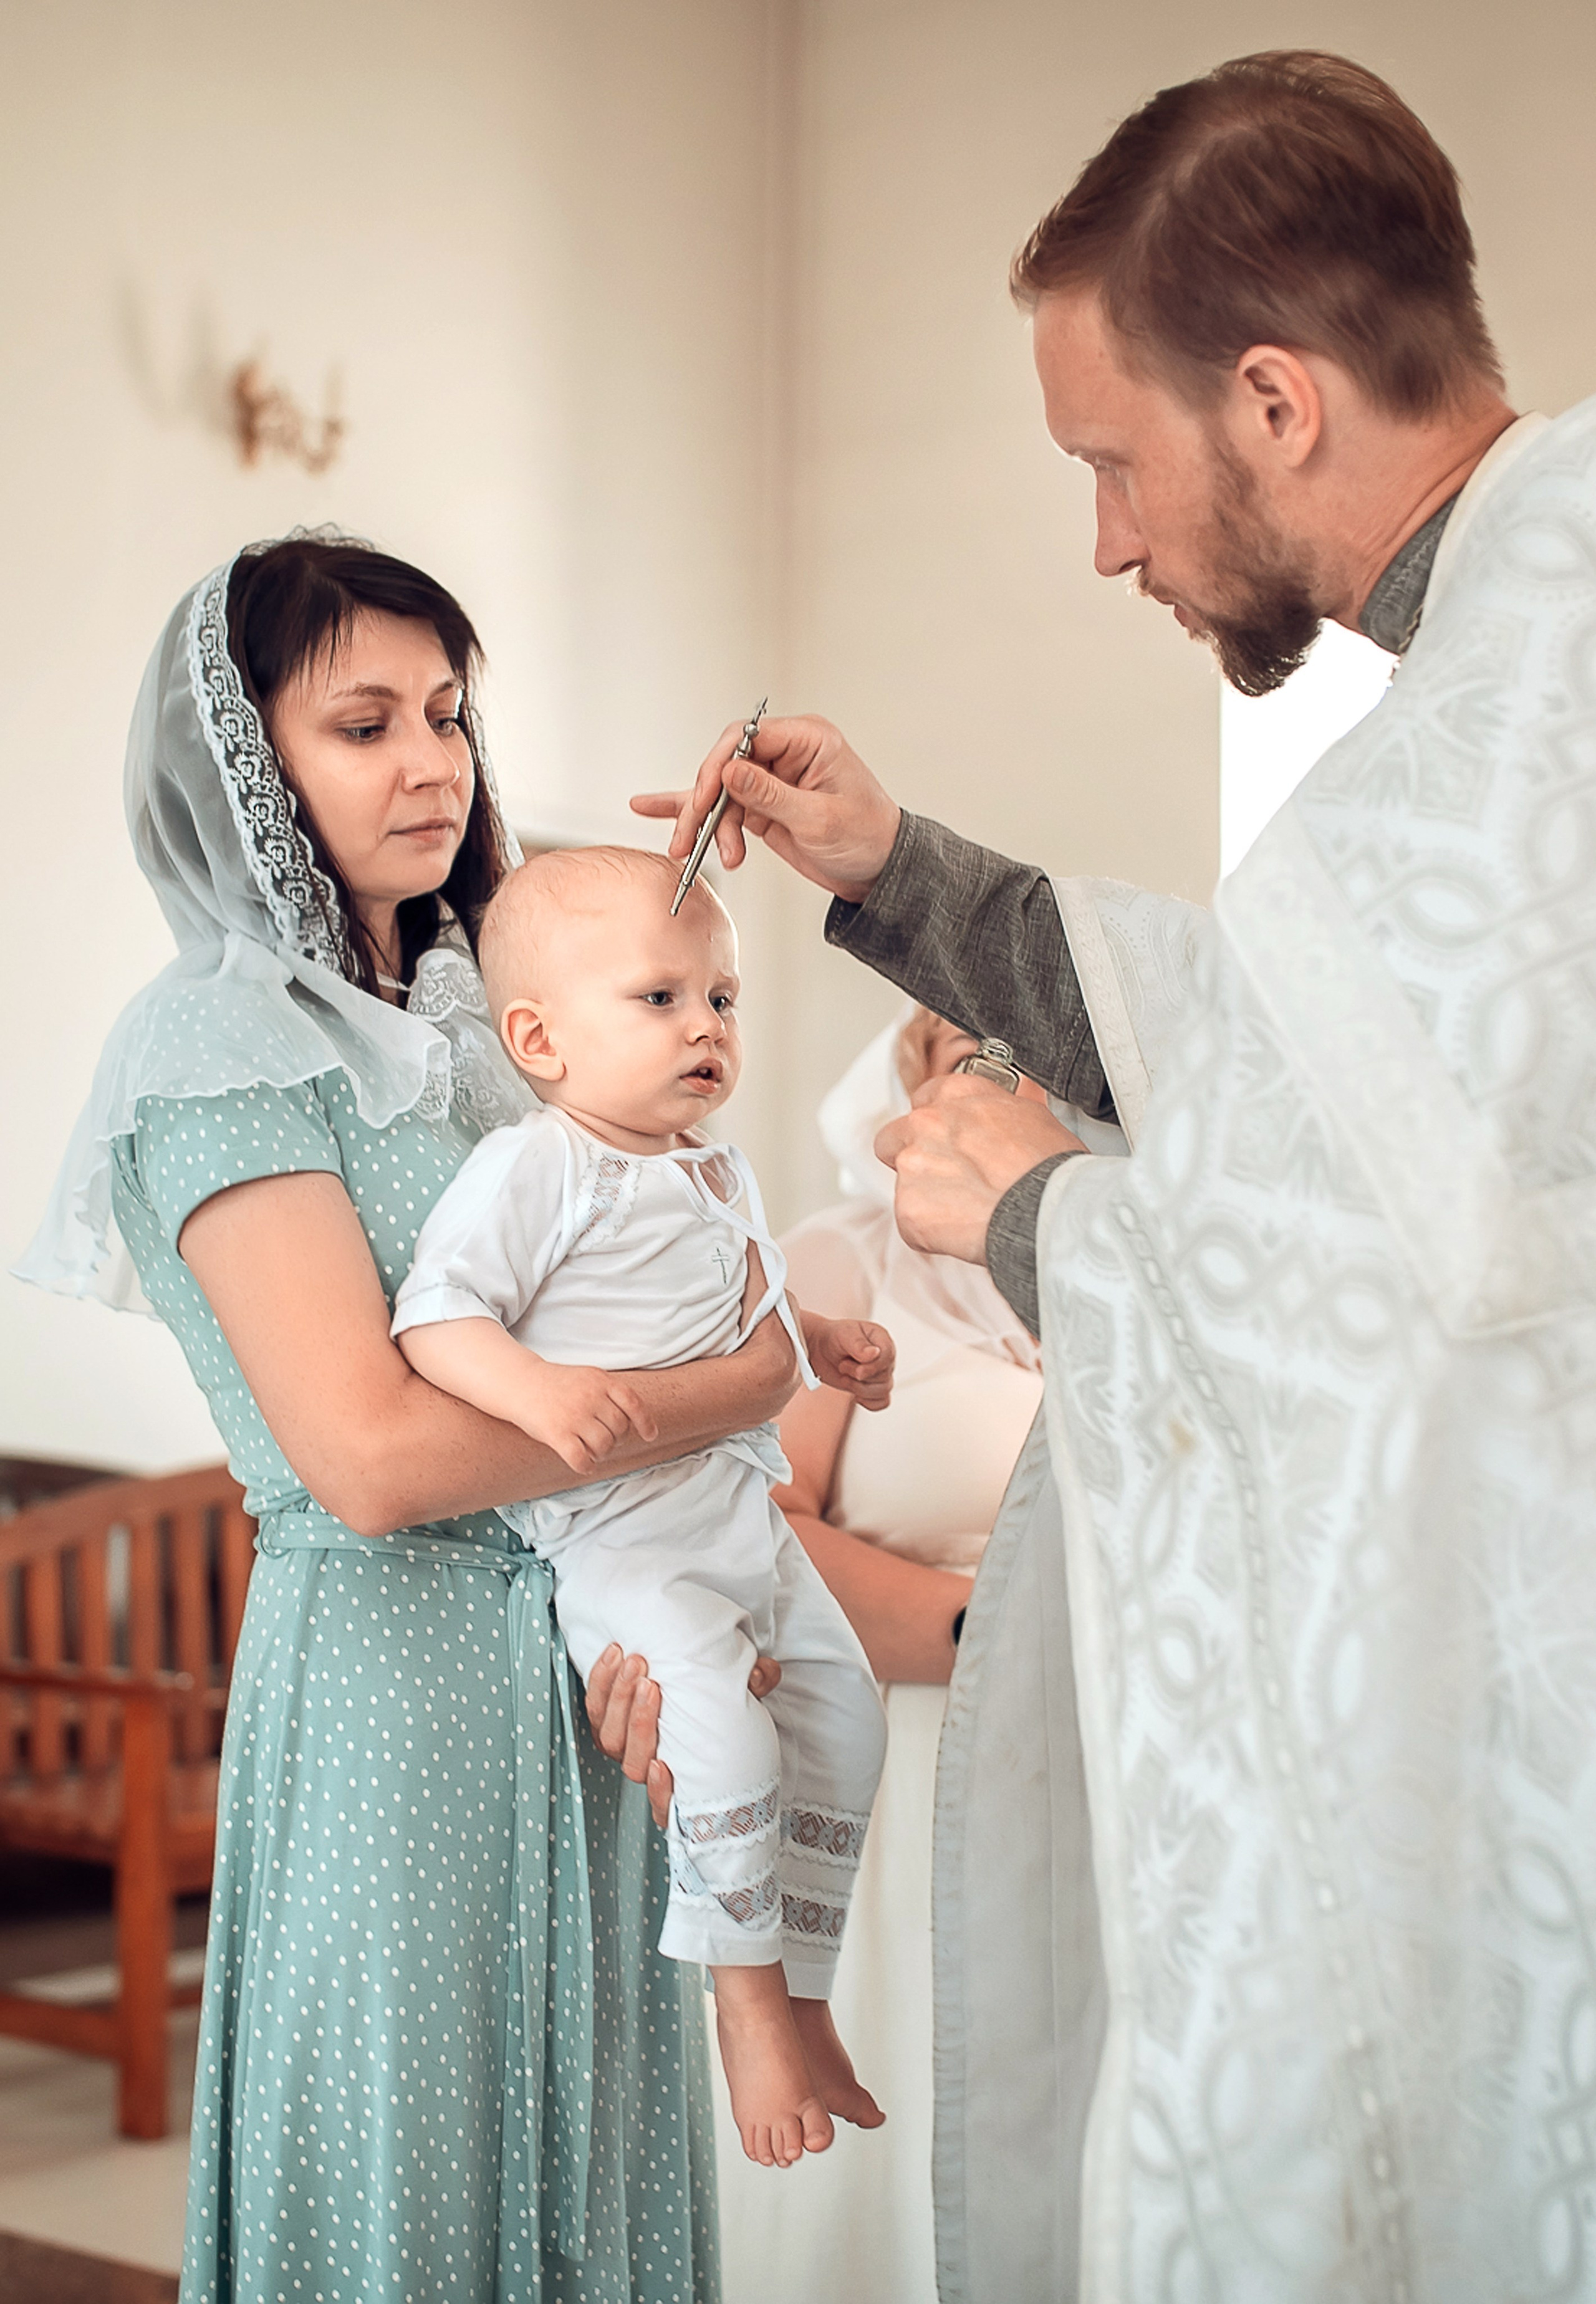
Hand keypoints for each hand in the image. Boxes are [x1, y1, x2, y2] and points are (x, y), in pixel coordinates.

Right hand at [522, 1362, 654, 1474]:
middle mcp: (590, 1397)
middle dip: (616, 1439)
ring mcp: (573, 1415)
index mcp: (600, 1380)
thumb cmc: (558, 1384)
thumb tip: (636, 1422)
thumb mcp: (588, 1377)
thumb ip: (610, 1393)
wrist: (520, 1383)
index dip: (645, 1422)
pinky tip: (584, 1464)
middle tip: (602, 1439)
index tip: (650, 1436)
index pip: (633, 1403)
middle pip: (620, 1429)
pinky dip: (586, 1465)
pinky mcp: (556, 1433)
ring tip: (591, 1449)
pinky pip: (581, 1459)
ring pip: (604, 1446)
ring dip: (602, 1454)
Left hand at [586, 1644, 783, 1827]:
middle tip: (650, 1683)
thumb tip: (757, 1675)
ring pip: (609, 1735)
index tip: (663, 1766)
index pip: (664, 1805)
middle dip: (639, 1721)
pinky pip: (593, 1708)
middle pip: (632, 1760)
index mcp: (681, 1779)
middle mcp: (648, 1768)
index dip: (659, 1792)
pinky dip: (600, 1682)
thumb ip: (756, 1684)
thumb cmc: (720, 1703)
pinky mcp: (605, 1720)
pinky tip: (613, 1656)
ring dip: (618, 1698)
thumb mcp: (746, 1693)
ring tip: (634, 1663)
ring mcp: (623, 1746)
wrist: (689, 1678)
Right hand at [630, 714, 900, 902]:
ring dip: (706, 825)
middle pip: (725, 764)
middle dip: (704, 802)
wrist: (879, 870)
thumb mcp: (820, 819)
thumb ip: (772, 796)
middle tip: (689, 836)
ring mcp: (770, 780)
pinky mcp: (761, 806)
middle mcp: (785, 754)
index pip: (747, 737)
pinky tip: (651, 807)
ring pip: (719, 792)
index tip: (705, 799)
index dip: (718, 766)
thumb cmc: (866, 836)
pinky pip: (721, 806)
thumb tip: (730, 772)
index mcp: (808, 739)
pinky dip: (693, 813)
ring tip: (694, 854)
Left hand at [805, 1315, 894, 1410]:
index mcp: (881, 1340)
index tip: (857, 1370)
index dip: (873, 1367)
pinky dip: (867, 1402)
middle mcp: (884, 1357)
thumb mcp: (843, 1335)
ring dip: (859, 1388)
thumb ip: (858, 1344)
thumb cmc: (834, 1338)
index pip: (888, 1356)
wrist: (821, 1349)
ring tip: (845, 1376)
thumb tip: (874, 1353)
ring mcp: (881, 1374)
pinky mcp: (875, 1388)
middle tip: (843, 1365)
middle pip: (884, 1377)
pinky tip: (854, 1392)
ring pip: (883, 1391)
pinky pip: (881, 1402)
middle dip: (858, 1375)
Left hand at [874, 1074, 1084, 1262]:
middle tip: (950, 1183)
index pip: (922, 1100)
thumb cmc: (1051, 1169)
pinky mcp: (908, 1208)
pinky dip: (932, 1235)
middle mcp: (927, 1122)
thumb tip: (997, 1116)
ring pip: (903, 1186)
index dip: (935, 1129)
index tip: (949, 1145)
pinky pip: (911, 1225)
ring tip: (970, 1212)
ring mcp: (913, 1164)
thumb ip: (996, 1111)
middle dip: (914, 1162)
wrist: (1050, 1211)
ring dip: (928, 1200)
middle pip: (892, 1141)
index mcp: (957, 1093)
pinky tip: (966, 1231)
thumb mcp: (1032, 1117)